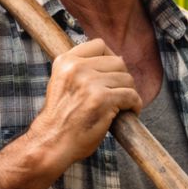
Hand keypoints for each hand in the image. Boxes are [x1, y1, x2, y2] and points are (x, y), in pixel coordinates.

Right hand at [28, 38, 140, 168]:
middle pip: (118, 62)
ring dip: (129, 93)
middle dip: (122, 79)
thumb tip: (118, 58)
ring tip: (122, 105)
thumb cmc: (62, 117)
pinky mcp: (102, 99)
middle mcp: (77, 68)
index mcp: (66, 61)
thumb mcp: (63, 82)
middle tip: (118, 94)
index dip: (111, 59)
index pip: (99, 45)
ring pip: (127, 79)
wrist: (52, 143)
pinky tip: (130, 111)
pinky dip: (135, 105)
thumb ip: (82, 68)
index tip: (112, 75)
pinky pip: (132, 96)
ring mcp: (89, 83)